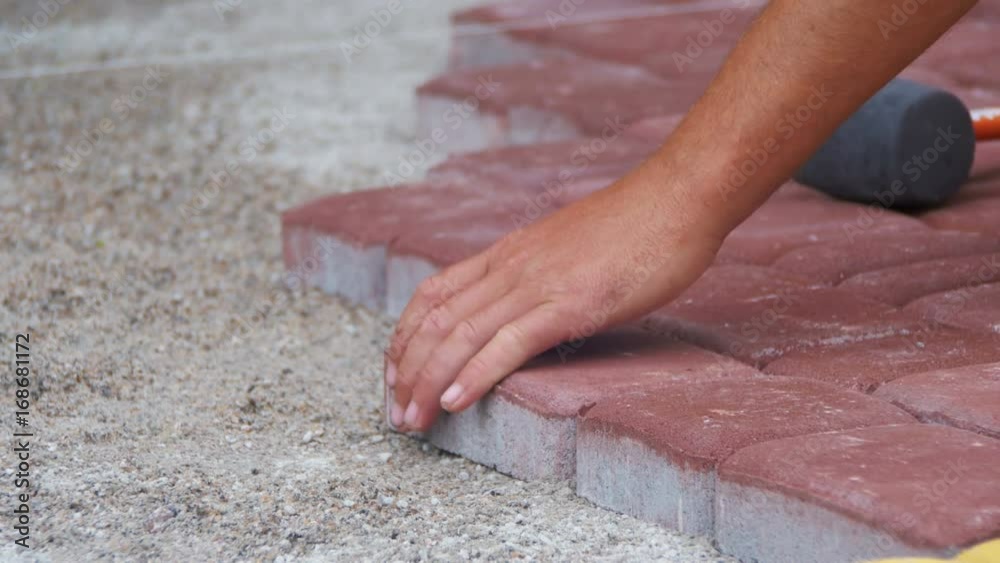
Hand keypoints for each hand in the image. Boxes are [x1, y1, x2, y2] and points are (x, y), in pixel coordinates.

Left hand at [384, 164, 724, 431]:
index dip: (405, 336)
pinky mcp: (571, 304)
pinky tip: (455, 401)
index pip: (433, 294)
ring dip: (429, 381)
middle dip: (407, 371)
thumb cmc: (634, 226)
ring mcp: (539, 284)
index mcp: (508, 253)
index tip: (394, 372)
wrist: (676, 199)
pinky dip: (477, 374)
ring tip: (412, 419)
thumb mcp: (568, 247)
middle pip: (437, 320)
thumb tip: (523, 303)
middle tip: (395, 411)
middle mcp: (512, 267)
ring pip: (463, 335)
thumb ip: (538, 272)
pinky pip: (510, 343)